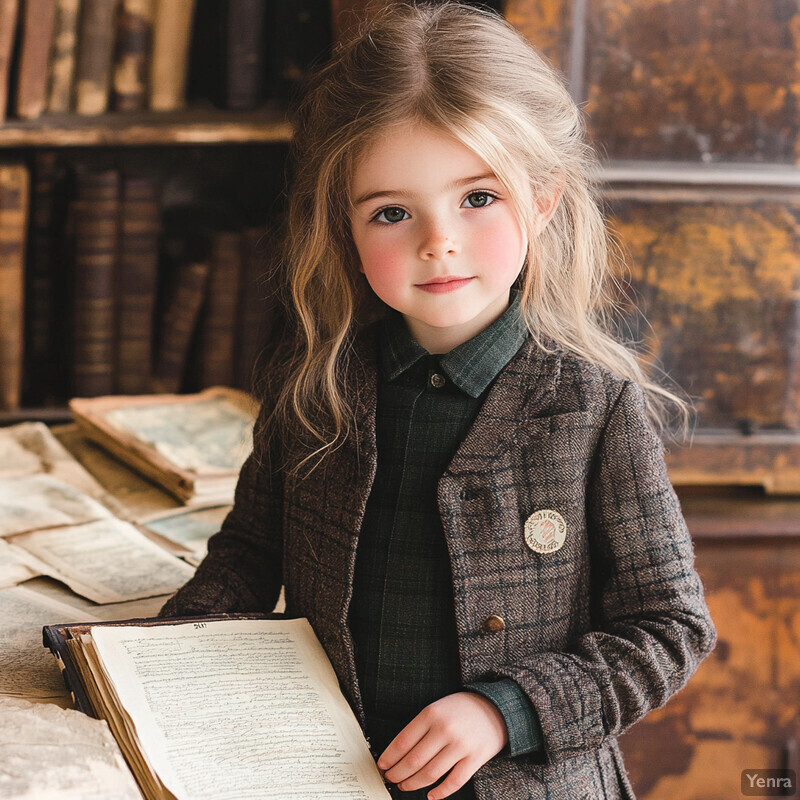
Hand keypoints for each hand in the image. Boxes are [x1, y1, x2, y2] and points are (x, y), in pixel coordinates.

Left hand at [377, 692, 507, 798]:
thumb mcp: (437, 708)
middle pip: (414, 760)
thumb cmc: (460, 709)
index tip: (382, 766)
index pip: (403, 742)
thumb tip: (397, 753)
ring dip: (413, 784)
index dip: (389, 758)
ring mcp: (461, 745)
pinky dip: (440, 792)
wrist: (495, 707)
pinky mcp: (475, 758)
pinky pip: (454, 782)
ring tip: (404, 786)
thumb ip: (420, 727)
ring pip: (430, 774)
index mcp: (431, 713)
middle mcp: (445, 729)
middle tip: (391, 778)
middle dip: (398, 774)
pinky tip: (431, 795)